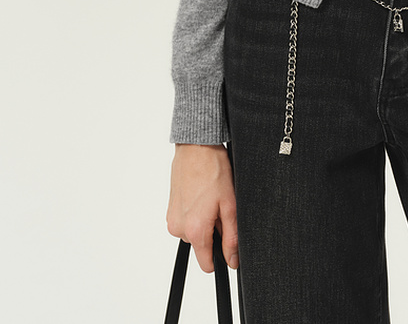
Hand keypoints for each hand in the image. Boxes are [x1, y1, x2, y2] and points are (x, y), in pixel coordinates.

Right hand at [166, 143, 238, 272]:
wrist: (196, 147)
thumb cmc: (213, 170)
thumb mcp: (230, 205)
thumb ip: (231, 237)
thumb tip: (232, 260)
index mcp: (195, 230)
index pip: (206, 264)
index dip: (221, 256)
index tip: (227, 241)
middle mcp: (179, 228)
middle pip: (201, 244)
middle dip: (213, 231)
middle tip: (220, 207)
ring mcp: (172, 218)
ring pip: (193, 232)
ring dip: (204, 221)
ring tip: (210, 198)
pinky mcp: (170, 209)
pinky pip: (185, 220)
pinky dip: (194, 213)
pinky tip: (201, 195)